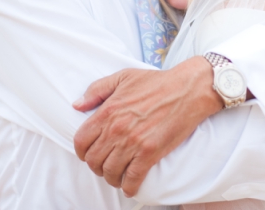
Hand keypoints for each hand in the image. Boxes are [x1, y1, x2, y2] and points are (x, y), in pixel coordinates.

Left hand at [72, 56, 222, 196]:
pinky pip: (132, 179)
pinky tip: (130, 187)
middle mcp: (116, 129)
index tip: (89, 153)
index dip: (82, 151)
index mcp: (107, 111)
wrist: (187, 90)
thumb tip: (77, 105)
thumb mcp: (123, 77)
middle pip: (94, 160)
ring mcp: (133, 143)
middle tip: (105, 165)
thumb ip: (97, 90)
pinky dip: (129, 187)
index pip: (81, 141)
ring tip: (117, 176)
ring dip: (112, 178)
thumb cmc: (157, 82)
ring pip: (110, 172)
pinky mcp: (150, 153)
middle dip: (97, 166)